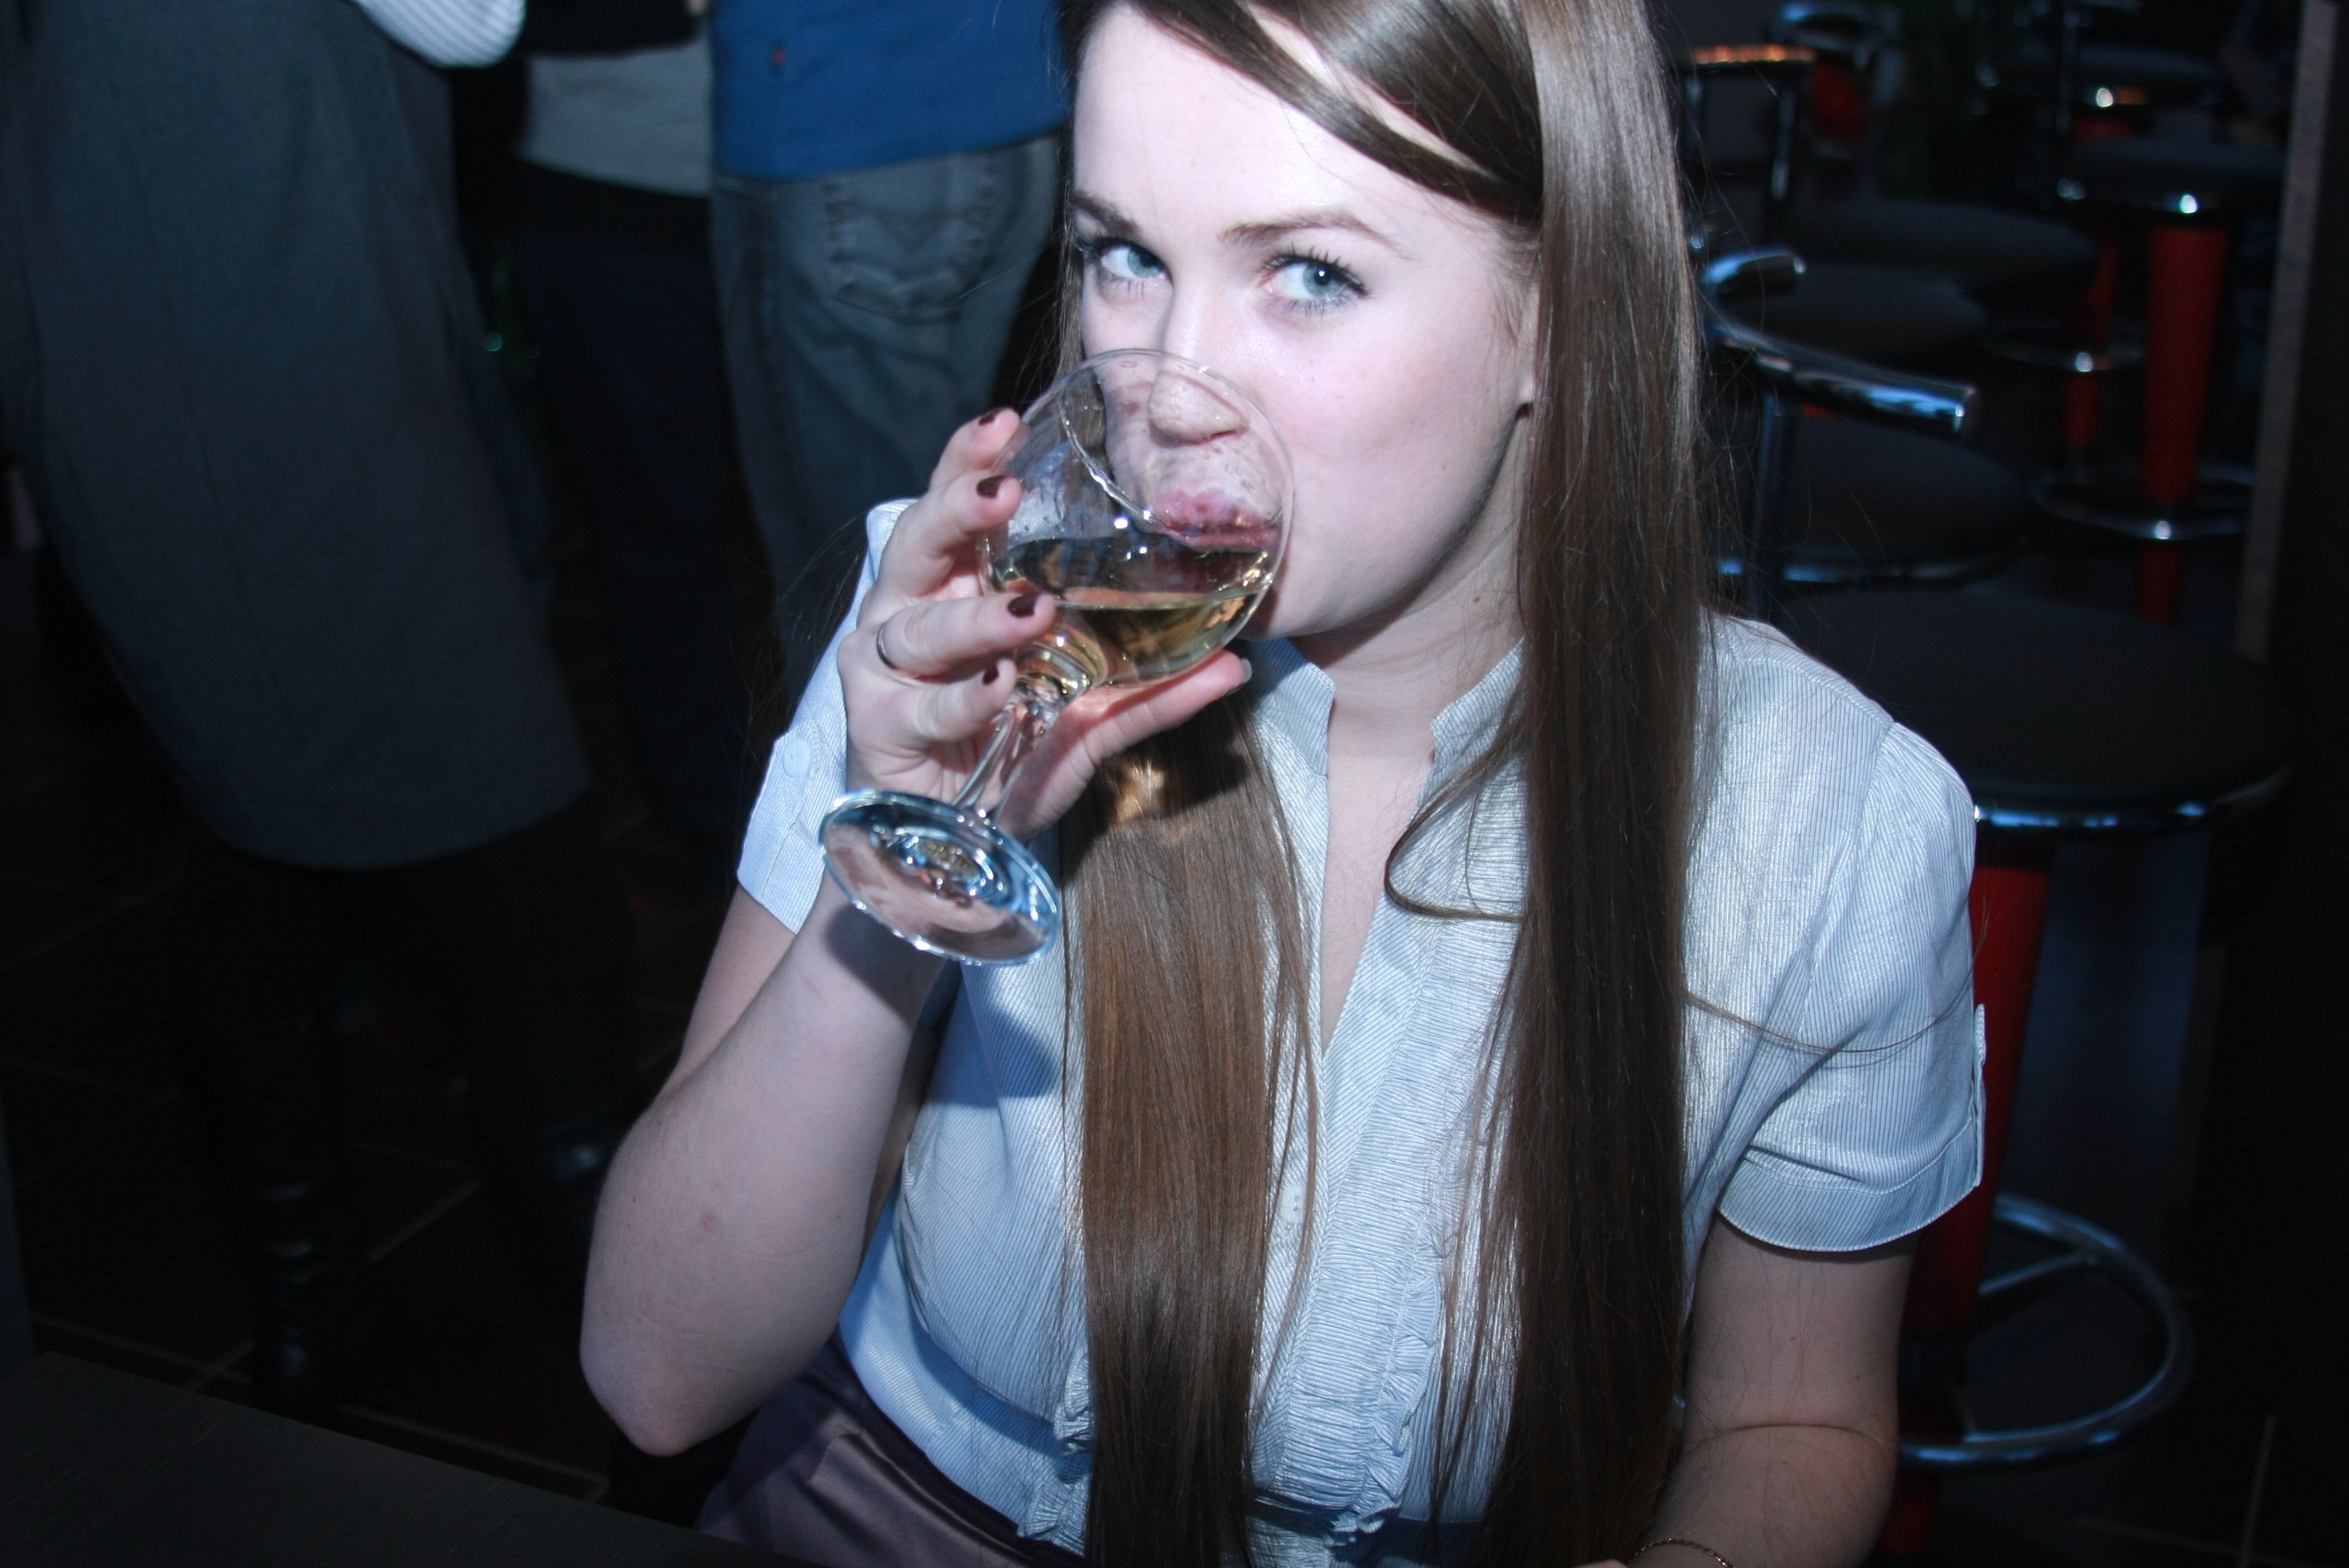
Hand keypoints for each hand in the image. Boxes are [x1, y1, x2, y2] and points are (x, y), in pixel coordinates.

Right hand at [840, 411, 1250, 838]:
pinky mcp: (876, 730)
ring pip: (919, 627)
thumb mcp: (1088, 724)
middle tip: (1003, 491)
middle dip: (957, 510)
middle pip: (918, 544)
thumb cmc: (1005, 759)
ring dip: (976, 618)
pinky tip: (1000, 687)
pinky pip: (922, 709)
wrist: (944, 852)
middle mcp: (909, 616)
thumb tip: (1236, 665)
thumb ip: (1153, 693)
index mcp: (952, 591)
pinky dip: (964, 699)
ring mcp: (884, 673)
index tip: (1005, 421)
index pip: (954, 512)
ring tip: (1030, 613)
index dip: (969, 463)